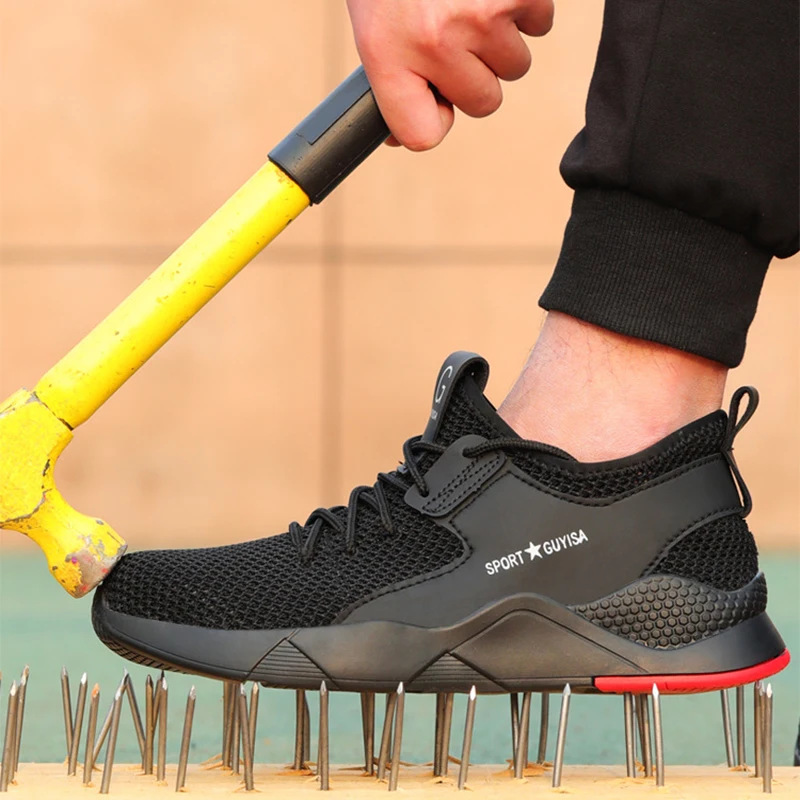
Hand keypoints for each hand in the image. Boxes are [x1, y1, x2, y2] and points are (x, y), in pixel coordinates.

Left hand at [346, 0, 553, 150]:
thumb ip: (389, 76)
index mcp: (387, 52)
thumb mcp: (373, 17)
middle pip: (483, 103)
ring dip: (500, 39)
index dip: (432, 120)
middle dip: (474, 74)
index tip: (433, 101)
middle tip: (452, 30)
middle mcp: (436, 38)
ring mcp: (483, 12)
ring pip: (515, 65)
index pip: (421, 135)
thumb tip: (398, 136)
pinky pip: (540, 22)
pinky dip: (524, 6)